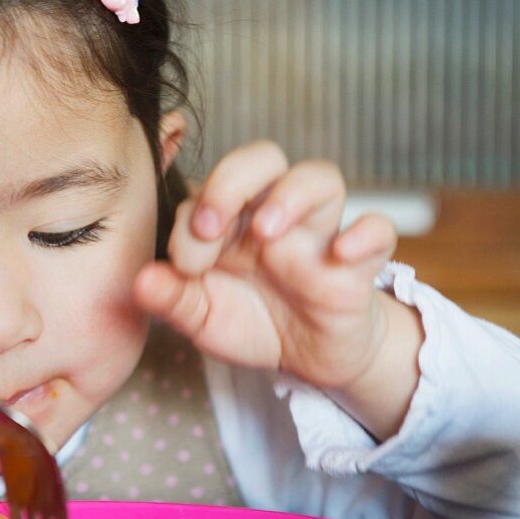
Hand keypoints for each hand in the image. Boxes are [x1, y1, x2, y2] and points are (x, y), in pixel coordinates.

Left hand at [134, 141, 420, 436]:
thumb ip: (172, 299)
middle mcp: (275, 215)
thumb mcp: (203, 318)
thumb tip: (140, 280)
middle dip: (233, 180)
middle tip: (212, 226)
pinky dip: (366, 233)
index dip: (190, 220)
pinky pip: (379, 229)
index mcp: (232, 220)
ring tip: (266, 233)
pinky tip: (342, 253)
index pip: (207, 190)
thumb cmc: (253, 322)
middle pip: (264, 158)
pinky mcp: (360, 262)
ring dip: (291, 195)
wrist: (310, 360)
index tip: (184, 266)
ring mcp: (319, 234)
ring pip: (322, 177)